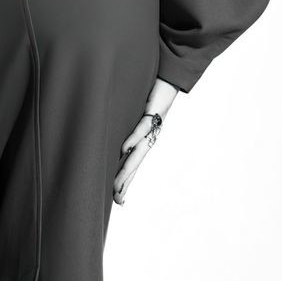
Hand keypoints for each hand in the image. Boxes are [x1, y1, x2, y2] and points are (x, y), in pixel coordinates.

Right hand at [113, 80, 177, 204]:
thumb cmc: (150, 96)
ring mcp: (152, 127)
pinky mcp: (152, 113)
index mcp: (144, 140)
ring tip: (118, 184)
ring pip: (138, 153)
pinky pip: (142, 128)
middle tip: (117, 200)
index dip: (126, 182)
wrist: (170, 80)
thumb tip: (111, 141)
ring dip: (128, 169)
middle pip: (134, 165)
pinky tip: (124, 149)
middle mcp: (149, 138)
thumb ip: (126, 128)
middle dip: (125, 183)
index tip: (119, 200)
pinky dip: (133, 139)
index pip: (132, 165)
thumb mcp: (134, 115)